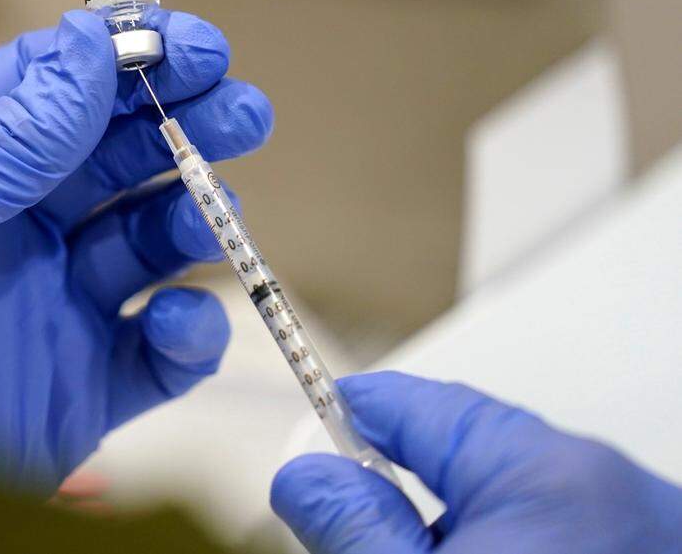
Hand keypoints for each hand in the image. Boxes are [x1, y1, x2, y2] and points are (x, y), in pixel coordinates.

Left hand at [0, 10, 272, 489]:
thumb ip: (10, 134)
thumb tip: (89, 48)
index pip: (58, 91)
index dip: (128, 61)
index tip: (193, 46)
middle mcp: (14, 227)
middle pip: (118, 158)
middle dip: (184, 128)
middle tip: (239, 112)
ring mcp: (54, 303)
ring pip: (151, 243)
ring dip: (193, 217)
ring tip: (212, 212)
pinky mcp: (84, 384)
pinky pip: (160, 351)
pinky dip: (187, 333)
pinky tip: (174, 319)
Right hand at [271, 372, 681, 553]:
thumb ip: (354, 530)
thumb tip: (306, 477)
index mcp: (545, 473)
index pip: (419, 406)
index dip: (351, 413)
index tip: (311, 430)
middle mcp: (604, 485)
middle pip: (464, 455)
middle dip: (401, 489)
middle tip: (354, 533)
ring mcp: (636, 525)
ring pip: (508, 503)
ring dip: (453, 530)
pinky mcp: (639, 552)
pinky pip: (553, 534)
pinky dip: (510, 549)